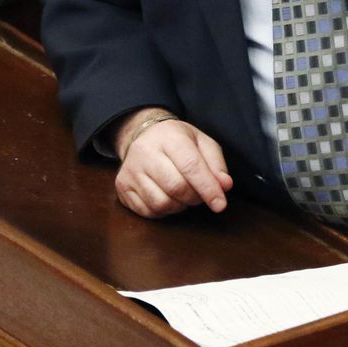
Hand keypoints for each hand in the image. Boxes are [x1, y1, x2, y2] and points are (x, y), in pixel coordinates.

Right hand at [113, 108, 233, 217]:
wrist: (143, 135)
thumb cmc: (178, 141)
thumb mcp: (202, 143)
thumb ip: (216, 164)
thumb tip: (224, 186)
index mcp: (169, 136)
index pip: (191, 166)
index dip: (208, 188)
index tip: (220, 204)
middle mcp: (145, 152)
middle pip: (176, 187)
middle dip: (194, 197)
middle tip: (200, 194)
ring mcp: (130, 171)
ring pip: (161, 203)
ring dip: (179, 206)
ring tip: (183, 194)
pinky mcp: (122, 187)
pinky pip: (148, 212)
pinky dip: (164, 211)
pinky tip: (168, 197)